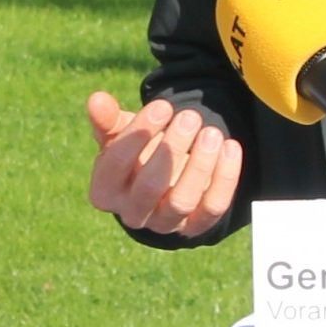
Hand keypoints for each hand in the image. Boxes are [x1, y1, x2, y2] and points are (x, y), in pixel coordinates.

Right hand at [85, 91, 243, 237]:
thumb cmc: (136, 152)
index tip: (163, 106)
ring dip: (200, 165)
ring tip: (211, 132)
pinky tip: (229, 147)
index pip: (115, 165)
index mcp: (104, 191)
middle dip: (171, 149)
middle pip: (149, 187)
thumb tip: (96, 100)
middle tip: (190, 117)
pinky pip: (212, 207)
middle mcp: (132, 213)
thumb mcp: (120, 134)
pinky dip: (224, 178)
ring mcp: (165, 223)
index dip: (139, 133)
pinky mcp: (196, 226)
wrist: (163, 180)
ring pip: (182, 201)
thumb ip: (107, 119)